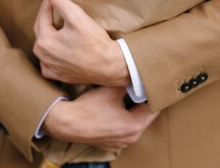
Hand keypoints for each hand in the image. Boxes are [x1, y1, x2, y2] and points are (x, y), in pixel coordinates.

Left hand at [33, 0, 129, 85]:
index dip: (49, 2)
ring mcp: (51, 68)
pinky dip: (53, 54)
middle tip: (56, 6)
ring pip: (45, 46)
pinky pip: (50, 63)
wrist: (110, 66)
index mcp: (44, 41)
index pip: (43, 15)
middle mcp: (43, 56)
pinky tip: (59, 49)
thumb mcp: (76, 16)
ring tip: (58, 25)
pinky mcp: (60, 76)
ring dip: (50, 35)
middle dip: (48, 17)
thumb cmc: (94, 42)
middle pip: (42, 30)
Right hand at [42, 86, 158, 151]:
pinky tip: (117, 108)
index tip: (153, 84)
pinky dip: (123, 119)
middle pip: (145, 116)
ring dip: (134, 111)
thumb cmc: (89, 107)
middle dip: (144, 102)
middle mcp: (130, 138)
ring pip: (134, 123)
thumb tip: (140, 75)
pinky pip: (123, 129)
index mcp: (135, 125)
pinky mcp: (110, 144)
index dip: (152, 93)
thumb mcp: (112, 89)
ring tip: (130, 96)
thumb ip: (130, 82)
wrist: (66, 123)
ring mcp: (120, 143)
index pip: (152, 106)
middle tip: (143, 88)